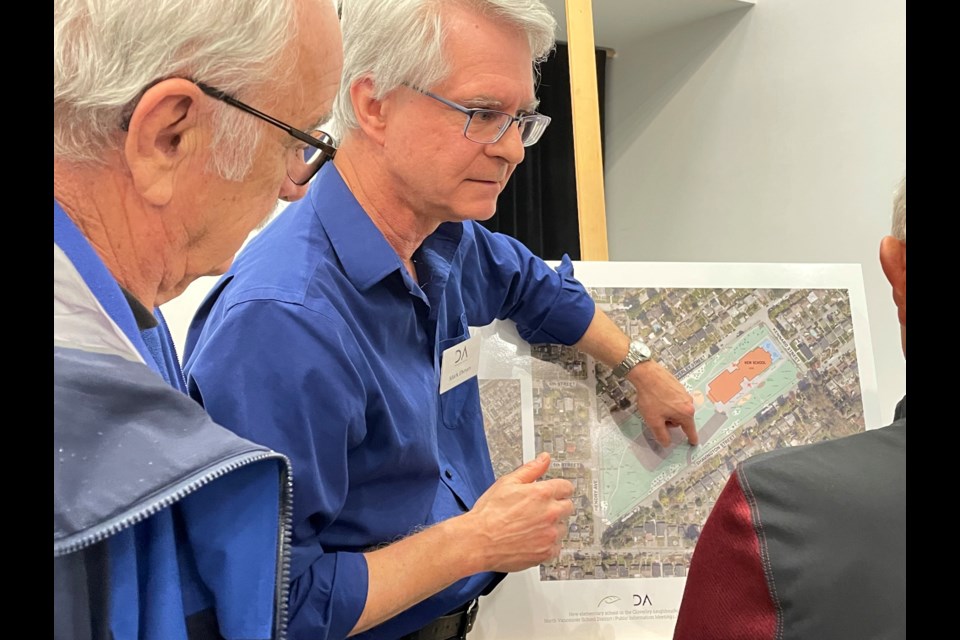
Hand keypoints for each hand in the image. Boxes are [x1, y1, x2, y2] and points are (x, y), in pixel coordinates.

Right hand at [467, 453, 573, 572]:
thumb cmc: (489, 513)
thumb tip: (544, 459)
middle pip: (568, 507)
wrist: (479, 541)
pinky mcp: (546, 553)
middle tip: (540, 510)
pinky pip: (556, 547)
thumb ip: (530, 469)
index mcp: (542, 493)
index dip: (559, 488)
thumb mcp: (507, 482)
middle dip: (557, 506)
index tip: (555, 492)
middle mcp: (550, 513)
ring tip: (532, 526)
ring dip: (552, 526)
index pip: (566, 487)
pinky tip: (532, 539)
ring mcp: (550, 535)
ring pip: (562, 527)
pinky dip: (547, 544)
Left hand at [627, 361, 697, 446]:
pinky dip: (666, 402)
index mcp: (685, 413)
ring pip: (677, 409)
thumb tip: (667, 443)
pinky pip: (675, 400)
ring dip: (667, 411)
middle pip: (681, 419)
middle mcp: (688, 402)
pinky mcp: (678, 385)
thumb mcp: (654, 420)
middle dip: (670, 421)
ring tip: (654, 405)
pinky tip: (656, 397)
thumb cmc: (651, 397)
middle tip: (656, 416)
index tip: (694, 442)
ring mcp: (684, 392)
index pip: (689, 429)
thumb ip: (661, 434)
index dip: (691, 437)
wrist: (647, 374)